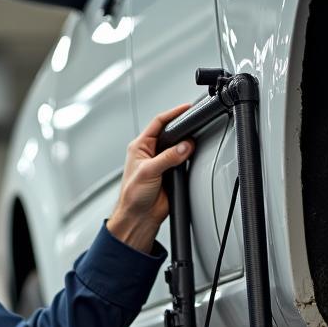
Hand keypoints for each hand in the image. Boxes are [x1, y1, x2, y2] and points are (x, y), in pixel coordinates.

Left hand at [107, 104, 194, 251]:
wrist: (139, 218)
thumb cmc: (132, 196)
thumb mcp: (148, 172)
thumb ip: (167, 157)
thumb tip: (184, 146)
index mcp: (140, 147)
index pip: (158, 123)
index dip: (173, 113)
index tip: (186, 108)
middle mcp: (151, 153)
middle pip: (171, 133)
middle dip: (183, 129)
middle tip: (195, 126)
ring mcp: (162, 163)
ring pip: (179, 147)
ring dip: (187, 146)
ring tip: (195, 143)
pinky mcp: (171, 174)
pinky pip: (184, 161)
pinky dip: (190, 159)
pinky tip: (193, 158)